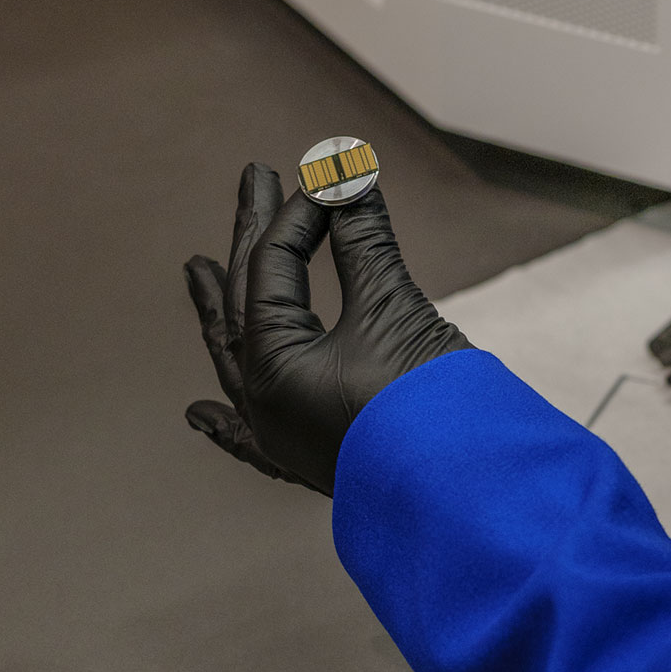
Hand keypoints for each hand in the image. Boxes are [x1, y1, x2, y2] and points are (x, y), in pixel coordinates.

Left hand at [184, 163, 469, 496]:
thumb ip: (363, 241)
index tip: (333, 172)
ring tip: (197, 268)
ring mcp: (284, 435)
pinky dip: (225, 425)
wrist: (473, 498)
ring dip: (220, 310)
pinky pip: (250, 439)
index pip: (273, 269)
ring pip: (237, 359)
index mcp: (273, 367)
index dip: (302, 212)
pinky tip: (197, 415)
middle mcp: (264, 403)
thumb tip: (348, 175)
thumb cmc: (431, 406)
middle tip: (253, 175)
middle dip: (250, 236)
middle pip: (245, 301)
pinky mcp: (313, 460)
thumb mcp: (395, 309)